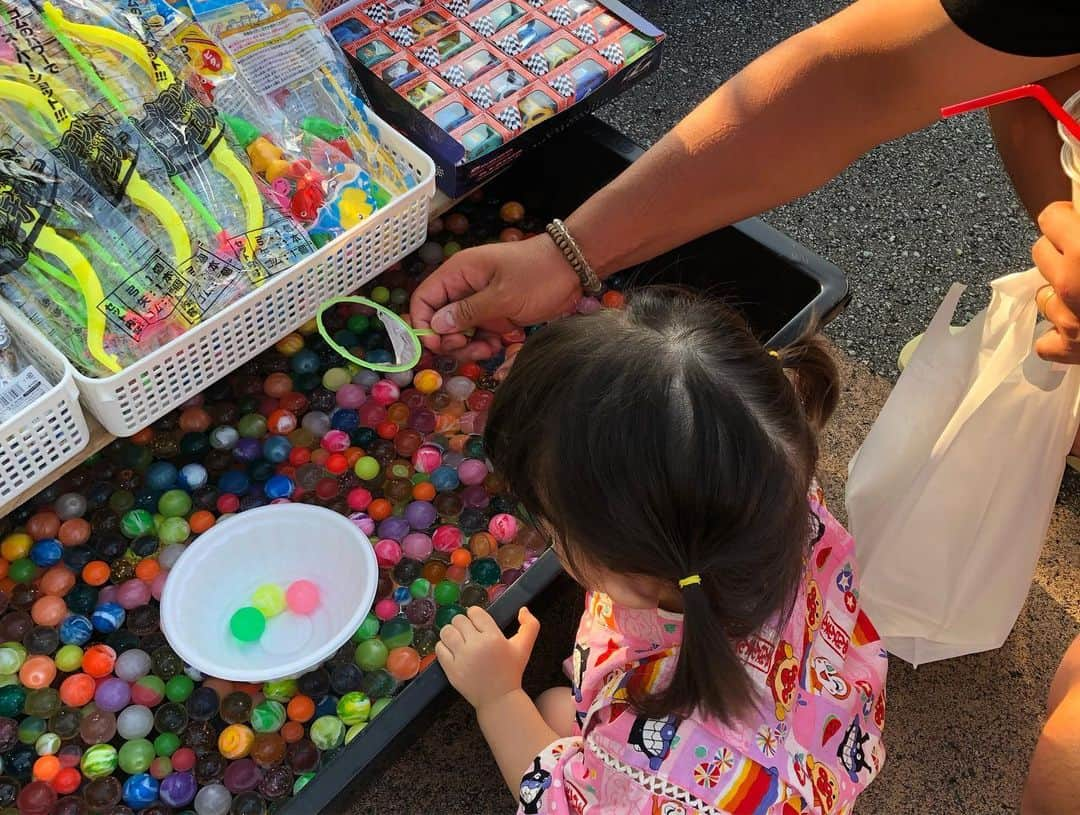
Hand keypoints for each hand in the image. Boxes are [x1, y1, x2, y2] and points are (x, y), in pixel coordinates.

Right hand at [409, 235, 580, 359]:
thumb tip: (436, 326)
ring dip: (468, 346)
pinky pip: (479, 334)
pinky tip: (497, 347)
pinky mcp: (496, 315)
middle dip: (450, 340)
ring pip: (459, 331)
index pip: (424, 298)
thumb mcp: (502, 296)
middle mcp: (465, 287)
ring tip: (488, 350)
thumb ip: (468, 312)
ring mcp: (480, 302)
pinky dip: (484, 344)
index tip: (435, 345)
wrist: (573, 270)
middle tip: (470, 349)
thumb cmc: (537, 275)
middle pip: (439, 319)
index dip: (422, 323)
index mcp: (459, 273)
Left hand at [436, 605, 539, 709]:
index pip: (474, 612)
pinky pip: (439, 649)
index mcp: (493, 637)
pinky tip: (452, 650)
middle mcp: (476, 645)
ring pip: (446, 631)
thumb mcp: (525, 647)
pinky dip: (443, 646)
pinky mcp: (451, 670)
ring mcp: (462, 658)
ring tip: (457, 639)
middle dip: (463, 623)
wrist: (499, 699)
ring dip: (451, 632)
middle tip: (468, 632)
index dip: (475, 615)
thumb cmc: (511, 671)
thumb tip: (523, 609)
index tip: (477, 623)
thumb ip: (530, 625)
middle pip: (459, 620)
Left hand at [1033, 202, 1079, 362]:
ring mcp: (1068, 318)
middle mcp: (1070, 282)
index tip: (1075, 220)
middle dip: (1062, 252)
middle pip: (1041, 252)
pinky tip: (1078, 330)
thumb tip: (1073, 203)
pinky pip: (1047, 343)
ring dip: (1061, 294)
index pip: (1050, 217)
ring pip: (1043, 296)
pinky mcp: (1071, 349)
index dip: (1066, 218)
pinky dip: (1060, 338)